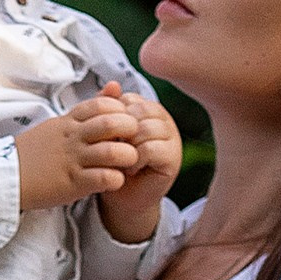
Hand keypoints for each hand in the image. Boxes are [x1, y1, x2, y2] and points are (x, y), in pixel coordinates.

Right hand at [14, 88, 143, 211]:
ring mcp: (73, 160)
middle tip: (133, 141)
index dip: (122, 111)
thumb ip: (89, 109)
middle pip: (114, 123)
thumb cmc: (34, 152)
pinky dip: (116, 180)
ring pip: (114, 152)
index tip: (124, 123)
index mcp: (70, 121)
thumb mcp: (60, 123)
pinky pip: (104, 178)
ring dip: (128, 157)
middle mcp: (73, 137)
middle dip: (132, 131)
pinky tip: (115, 181)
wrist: (4, 177)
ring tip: (128, 164)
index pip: (104, 104)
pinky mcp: (72, 183)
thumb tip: (114, 86)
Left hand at [96, 90, 182, 241]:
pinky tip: (130, 168)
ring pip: (146, 129)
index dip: (114, 116)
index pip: (130, 98)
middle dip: (122, 131)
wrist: (120, 195)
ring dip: (128, 146)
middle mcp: (164, 120)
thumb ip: (108, 108)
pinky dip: (136, 158)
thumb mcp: (106, 132)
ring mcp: (172, 138)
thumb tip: (112, 84)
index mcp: (148, 109)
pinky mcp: (173, 158)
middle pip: (140, 112)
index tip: (108, 135)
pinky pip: (151, 148)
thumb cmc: (113, 163)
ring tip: (122, 158)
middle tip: (114, 148)